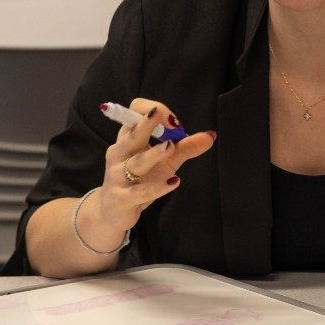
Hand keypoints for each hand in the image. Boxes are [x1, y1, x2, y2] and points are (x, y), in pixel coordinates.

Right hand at [87, 97, 216, 232]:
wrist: (113, 212)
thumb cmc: (139, 180)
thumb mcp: (165, 162)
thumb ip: (185, 148)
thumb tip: (211, 135)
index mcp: (128, 138)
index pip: (134, 112)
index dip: (155, 111)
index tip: (174, 123)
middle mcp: (119, 152)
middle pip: (133, 133)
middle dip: (148, 123)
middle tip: (171, 122)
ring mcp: (118, 175)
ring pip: (137, 162)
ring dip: (154, 154)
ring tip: (170, 148)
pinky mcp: (122, 198)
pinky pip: (140, 192)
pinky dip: (156, 187)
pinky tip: (174, 182)